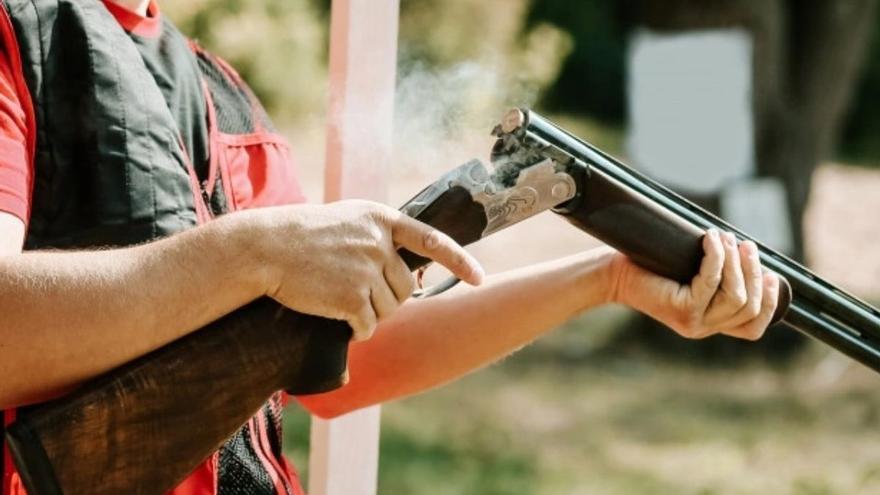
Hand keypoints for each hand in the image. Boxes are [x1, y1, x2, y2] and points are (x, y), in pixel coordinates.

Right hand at [246, 200, 483, 340]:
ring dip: (369, 313)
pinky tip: (338, 320)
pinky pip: (367, 325)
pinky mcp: (351, 297)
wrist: (264, 247)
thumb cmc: (301, 236)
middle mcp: (380, 242)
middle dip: (387, 298)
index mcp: (381, 219)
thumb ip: (379, 240)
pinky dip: (356, 330)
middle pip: (405, 286)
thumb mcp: (346, 222)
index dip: (459, 261)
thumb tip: (408, 278)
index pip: (432, 241)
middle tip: (357, 294)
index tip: (479, 278)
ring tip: (339, 299)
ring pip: (387, 308)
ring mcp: (367, 269)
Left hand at [609, 229, 779, 339]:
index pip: (752, 328)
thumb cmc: (652, 268)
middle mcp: (703, 329)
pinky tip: (711, 239)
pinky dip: (717, 258)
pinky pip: (711, 282)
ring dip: (737, 264)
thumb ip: (718, 275)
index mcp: (710, 324)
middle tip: (746, 245)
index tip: (771, 275)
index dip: (769, 303)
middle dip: (753, 272)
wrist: (615, 275)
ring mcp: (693, 323)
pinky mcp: (681, 310)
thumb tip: (749, 254)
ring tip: (728, 238)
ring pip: (735, 296)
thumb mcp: (691, 274)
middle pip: (749, 306)